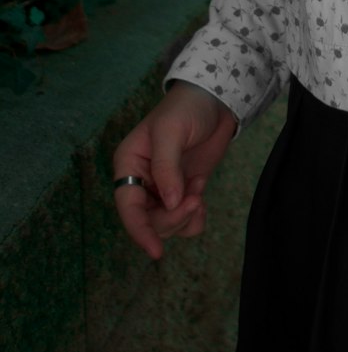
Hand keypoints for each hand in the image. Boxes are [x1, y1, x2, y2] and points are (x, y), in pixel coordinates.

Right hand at [112, 81, 237, 259]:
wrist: (216, 100)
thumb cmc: (186, 109)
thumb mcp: (170, 132)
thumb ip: (167, 168)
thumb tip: (169, 203)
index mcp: (129, 166)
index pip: (128, 206)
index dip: (139, 231)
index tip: (156, 251)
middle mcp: (142, 182)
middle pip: (149, 220)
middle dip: (173, 217)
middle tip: (196, 199)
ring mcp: (164, 189)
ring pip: (168, 224)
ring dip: (185, 216)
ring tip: (199, 189)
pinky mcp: (185, 191)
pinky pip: (186, 220)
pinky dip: (195, 217)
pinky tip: (202, 195)